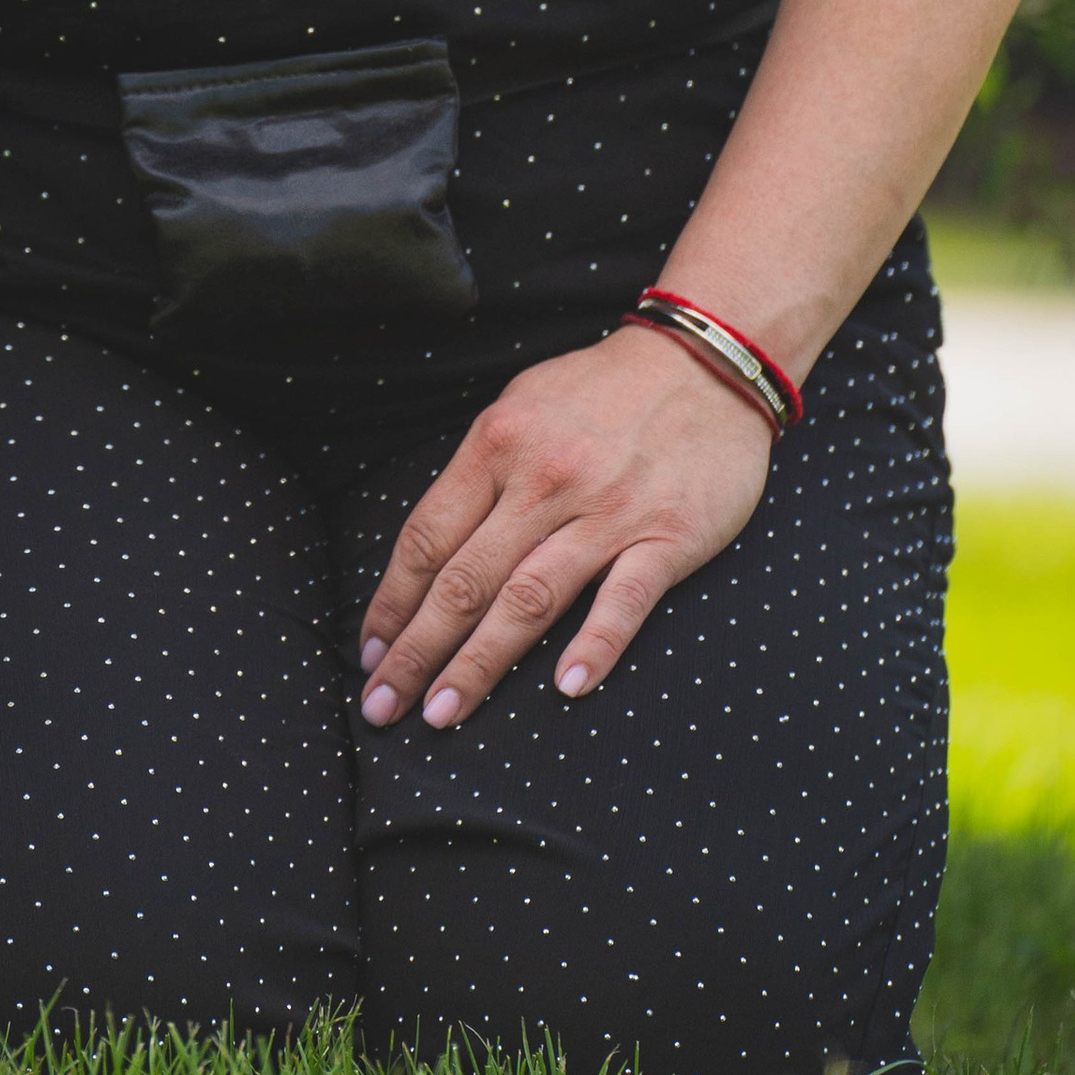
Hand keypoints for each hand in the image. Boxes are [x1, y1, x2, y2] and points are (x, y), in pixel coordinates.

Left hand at [356, 324, 774, 725]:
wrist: (706, 361)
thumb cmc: (603, 390)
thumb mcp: (522, 406)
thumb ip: (480, 472)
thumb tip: (431, 547)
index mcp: (498, 444)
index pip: (427, 538)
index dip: (392, 601)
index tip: (368, 652)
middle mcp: (543, 479)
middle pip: (465, 580)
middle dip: (416, 650)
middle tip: (382, 706)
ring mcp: (607, 511)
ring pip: (529, 599)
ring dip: (479, 663)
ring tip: (442, 713)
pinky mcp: (667, 536)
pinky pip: (624, 599)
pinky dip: (595, 644)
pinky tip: (567, 688)